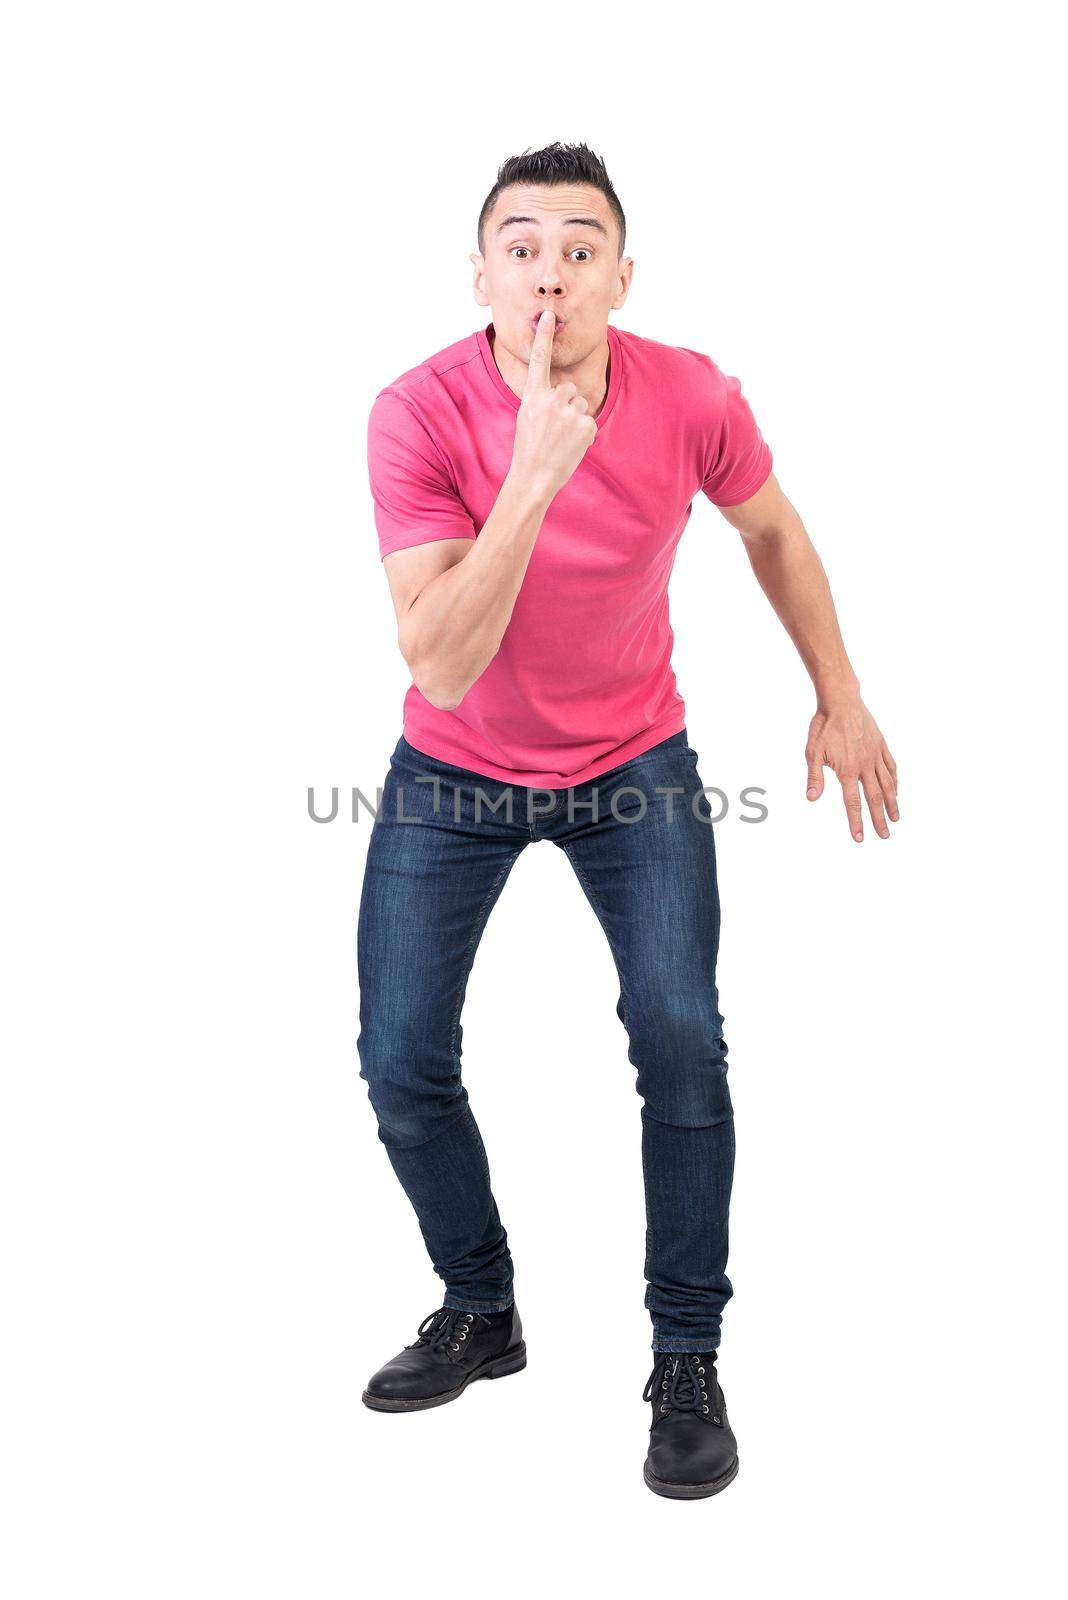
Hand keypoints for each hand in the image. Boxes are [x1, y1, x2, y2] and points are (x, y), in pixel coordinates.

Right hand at [509, 308, 597, 499]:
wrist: (534, 476)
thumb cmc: (529, 448)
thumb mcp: (527, 418)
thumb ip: (542, 400)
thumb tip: (562, 394)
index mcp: (533, 396)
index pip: (539, 360)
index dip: (543, 336)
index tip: (548, 315)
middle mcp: (551, 399)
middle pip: (569, 389)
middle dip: (566, 406)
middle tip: (554, 429)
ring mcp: (568, 411)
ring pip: (580, 404)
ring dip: (575, 420)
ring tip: (562, 439)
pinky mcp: (585, 424)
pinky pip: (589, 421)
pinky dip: (584, 434)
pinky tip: (571, 446)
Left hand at [805, 694, 899, 840]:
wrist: (841, 700)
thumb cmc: (824, 726)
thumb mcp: (813, 751)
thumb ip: (815, 776)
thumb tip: (812, 798)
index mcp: (847, 769)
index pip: (852, 802)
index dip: (856, 822)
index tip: (860, 839)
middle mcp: (865, 765)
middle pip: (874, 798)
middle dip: (879, 819)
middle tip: (885, 836)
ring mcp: (875, 755)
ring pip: (887, 784)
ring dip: (892, 803)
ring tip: (896, 819)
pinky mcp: (881, 746)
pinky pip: (891, 767)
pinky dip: (894, 781)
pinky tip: (896, 790)